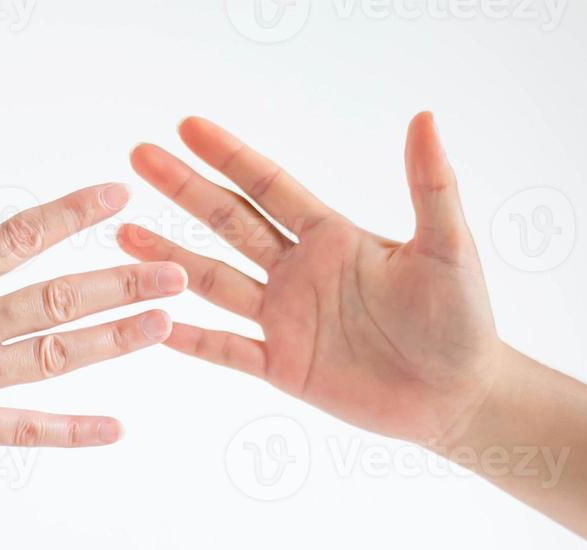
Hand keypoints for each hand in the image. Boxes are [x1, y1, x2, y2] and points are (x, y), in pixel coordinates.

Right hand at [0, 104, 186, 482]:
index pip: (20, 234)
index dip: (73, 212)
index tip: (118, 193)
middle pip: (59, 298)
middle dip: (123, 282)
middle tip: (179, 270)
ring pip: (55, 358)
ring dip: (115, 340)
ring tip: (165, 323)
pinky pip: (24, 430)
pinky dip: (71, 431)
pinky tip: (116, 428)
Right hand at [119, 113, 501, 450]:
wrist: (458, 395)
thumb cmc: (462, 318)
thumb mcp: (448, 246)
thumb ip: (431, 185)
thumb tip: (424, 117)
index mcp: (332, 237)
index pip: (270, 187)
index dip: (229, 156)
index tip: (186, 127)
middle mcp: (299, 272)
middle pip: (229, 224)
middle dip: (184, 190)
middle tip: (138, 159)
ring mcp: (285, 319)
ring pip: (215, 282)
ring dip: (170, 258)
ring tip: (124, 233)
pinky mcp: (283, 366)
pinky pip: (227, 350)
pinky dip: (191, 339)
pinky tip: (154, 320)